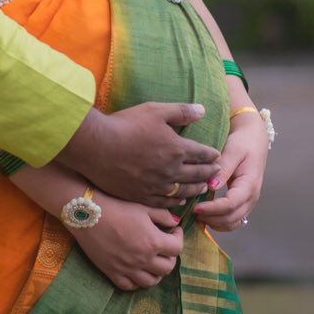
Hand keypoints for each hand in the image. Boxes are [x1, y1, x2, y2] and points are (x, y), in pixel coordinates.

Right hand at [56, 104, 220, 207]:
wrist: (96, 146)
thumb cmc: (124, 125)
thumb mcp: (155, 110)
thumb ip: (180, 111)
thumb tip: (202, 110)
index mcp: (177, 148)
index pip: (202, 154)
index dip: (212, 155)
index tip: (217, 156)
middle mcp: (172, 170)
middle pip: (197, 174)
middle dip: (209, 173)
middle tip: (216, 173)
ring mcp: (157, 185)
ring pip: (184, 191)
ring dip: (196, 189)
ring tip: (203, 188)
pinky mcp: (142, 196)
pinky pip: (166, 202)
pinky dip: (177, 201)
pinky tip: (180, 200)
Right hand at [73, 194, 182, 290]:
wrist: (86, 212)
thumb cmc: (115, 206)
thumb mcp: (142, 207)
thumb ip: (162, 215)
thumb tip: (175, 222)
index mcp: (153, 241)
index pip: (177, 248)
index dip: (179, 238)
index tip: (174, 231)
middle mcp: (143, 259)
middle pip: (167, 268)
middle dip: (170, 257)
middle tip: (164, 247)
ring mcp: (127, 268)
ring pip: (150, 281)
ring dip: (156, 273)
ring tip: (152, 262)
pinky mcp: (111, 272)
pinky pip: (129, 286)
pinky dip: (136, 282)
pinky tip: (135, 271)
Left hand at [193, 115, 267, 231]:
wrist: (254, 140)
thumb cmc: (243, 143)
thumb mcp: (233, 150)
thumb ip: (223, 168)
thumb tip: (211, 186)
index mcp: (249, 184)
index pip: (231, 204)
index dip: (212, 209)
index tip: (195, 208)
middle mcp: (251, 197)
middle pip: (232, 218)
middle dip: (211, 218)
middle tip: (191, 211)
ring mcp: (249, 202)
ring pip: (232, 223)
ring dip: (215, 222)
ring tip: (197, 213)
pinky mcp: (243, 203)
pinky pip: (232, 220)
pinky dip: (219, 221)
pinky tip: (205, 213)